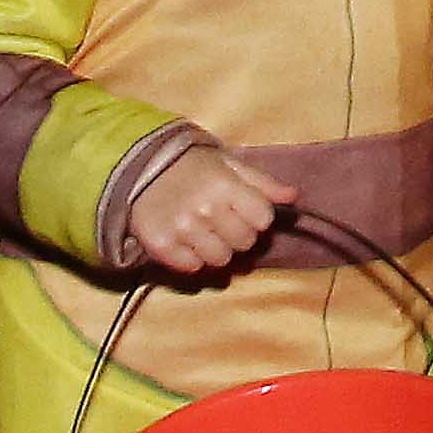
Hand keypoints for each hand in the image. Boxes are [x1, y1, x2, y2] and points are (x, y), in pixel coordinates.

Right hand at [111, 134, 290, 277]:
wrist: (139, 168)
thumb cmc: (193, 166)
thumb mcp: (228, 165)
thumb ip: (261, 183)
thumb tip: (294, 196)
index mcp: (225, 186)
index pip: (263, 219)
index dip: (257, 217)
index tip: (244, 210)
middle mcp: (205, 209)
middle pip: (244, 242)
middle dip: (239, 234)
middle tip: (223, 222)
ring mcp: (182, 229)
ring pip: (221, 260)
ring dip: (217, 249)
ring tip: (205, 233)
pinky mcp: (161, 245)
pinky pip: (191, 267)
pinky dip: (191, 258)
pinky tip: (185, 241)